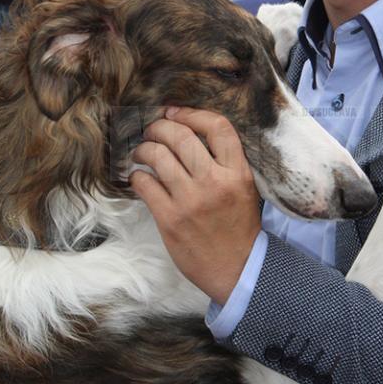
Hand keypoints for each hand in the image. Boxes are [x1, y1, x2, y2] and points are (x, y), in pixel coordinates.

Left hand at [129, 107, 261, 303]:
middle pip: (180, 136)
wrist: (237, 270)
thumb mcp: (244, 189)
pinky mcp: (170, 219)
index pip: (217, 127)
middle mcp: (215, 182)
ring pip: (158, 156)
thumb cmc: (239, 229)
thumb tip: (190, 135)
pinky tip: (140, 178)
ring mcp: (191, 201)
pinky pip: (144, 183)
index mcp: (238, 173)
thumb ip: (225, 163)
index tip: (174, 113)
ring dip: (144, 149)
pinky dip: (138, 176)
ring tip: (142, 152)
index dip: (191, 113)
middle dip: (159, 127)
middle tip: (152, 131)